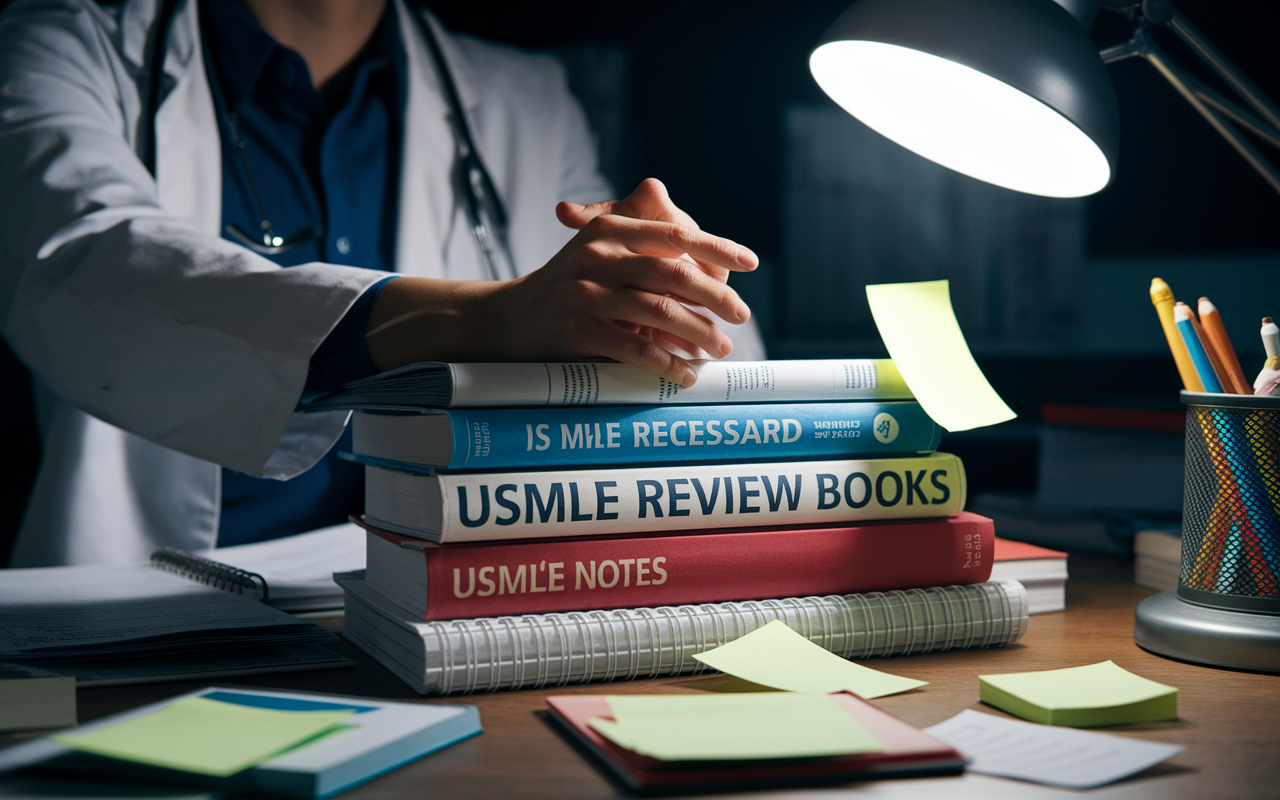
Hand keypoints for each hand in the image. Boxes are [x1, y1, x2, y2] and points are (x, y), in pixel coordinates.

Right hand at [364, 179, 757, 386]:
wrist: (505, 321)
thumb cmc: (566, 287)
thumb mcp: (598, 252)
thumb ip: (645, 245)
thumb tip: (701, 254)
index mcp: (608, 228)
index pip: (674, 234)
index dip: (717, 247)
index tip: (750, 263)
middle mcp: (595, 254)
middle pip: (674, 274)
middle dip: (716, 297)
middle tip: (741, 317)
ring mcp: (584, 294)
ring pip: (660, 313)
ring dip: (699, 334)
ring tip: (720, 349)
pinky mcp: (577, 331)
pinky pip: (637, 350)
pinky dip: (668, 365)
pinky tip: (685, 375)